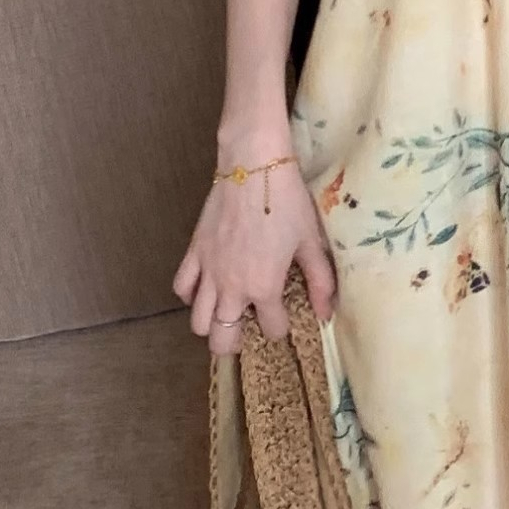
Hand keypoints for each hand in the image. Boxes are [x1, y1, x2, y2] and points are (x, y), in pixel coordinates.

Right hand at [172, 131, 336, 355]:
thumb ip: (320, 281)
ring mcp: (208, 271)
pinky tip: (205, 289)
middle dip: (235, 343)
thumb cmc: (287, 201)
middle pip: (222, 339)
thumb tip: (327, 314)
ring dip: (211, 325)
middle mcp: (232, 287)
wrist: (253, 166)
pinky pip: (182, 287)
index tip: (284, 318)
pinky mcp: (194, 252)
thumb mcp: (310, 241)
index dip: (281, 327)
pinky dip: (191, 295)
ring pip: (197, 322)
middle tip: (247, 330)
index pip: (272, 329)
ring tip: (225, 315)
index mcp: (264, 287)